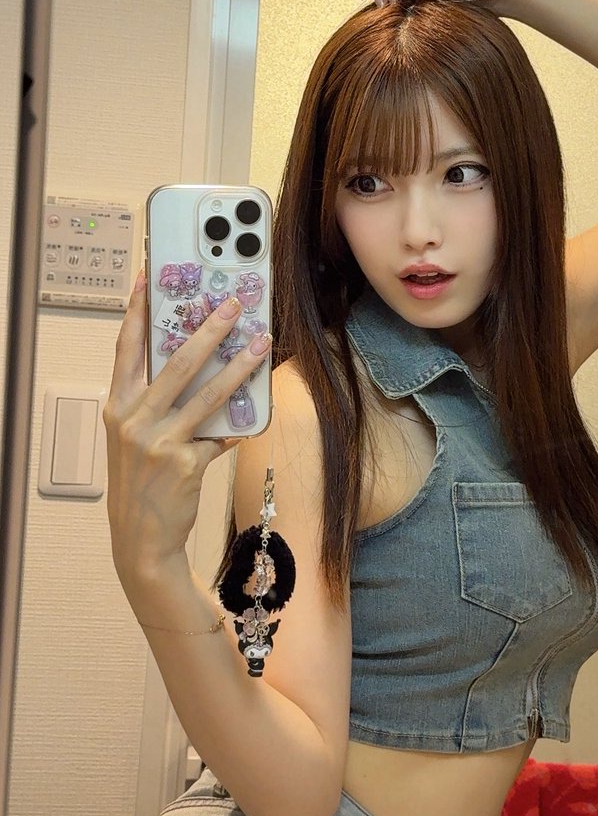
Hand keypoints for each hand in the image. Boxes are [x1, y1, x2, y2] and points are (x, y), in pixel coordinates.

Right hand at [102, 271, 271, 579]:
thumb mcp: (134, 437)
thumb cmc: (142, 482)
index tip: (148, 277)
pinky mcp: (184, 463)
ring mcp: (158, 441)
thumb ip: (156, 403)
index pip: (126, 348)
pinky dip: (240, 422)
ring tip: (260, 343)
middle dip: (208, 329)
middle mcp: (133, 419)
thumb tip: (202, 368)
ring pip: (206, 393)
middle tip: (233, 305)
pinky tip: (258, 409)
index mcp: (118, 406)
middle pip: (175, 362)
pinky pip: (221, 433)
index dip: (136, 311)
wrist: (140, 538)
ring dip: (238, 365)